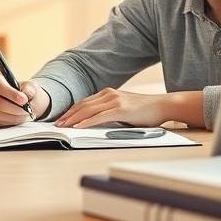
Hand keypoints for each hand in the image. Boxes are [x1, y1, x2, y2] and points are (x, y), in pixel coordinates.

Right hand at [0, 75, 50, 127]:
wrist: (23, 103)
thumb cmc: (24, 93)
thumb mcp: (30, 87)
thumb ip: (29, 89)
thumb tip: (27, 94)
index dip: (11, 94)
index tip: (24, 100)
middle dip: (14, 108)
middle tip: (26, 110)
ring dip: (13, 117)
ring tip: (25, 115)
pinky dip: (9, 122)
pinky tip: (18, 119)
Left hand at [54, 88, 168, 128]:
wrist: (163, 106)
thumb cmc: (145, 111)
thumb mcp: (123, 109)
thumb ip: (109, 112)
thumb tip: (95, 122)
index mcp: (108, 93)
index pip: (84, 102)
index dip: (71, 110)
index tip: (62, 118)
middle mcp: (109, 94)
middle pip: (83, 105)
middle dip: (68, 115)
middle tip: (57, 124)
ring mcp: (115, 101)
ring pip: (88, 110)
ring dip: (73, 119)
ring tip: (63, 127)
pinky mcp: (121, 109)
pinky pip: (99, 117)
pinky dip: (86, 122)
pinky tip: (78, 127)